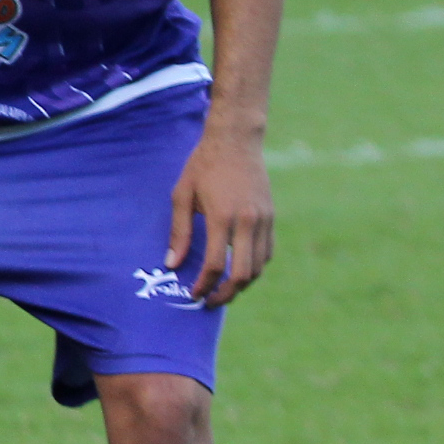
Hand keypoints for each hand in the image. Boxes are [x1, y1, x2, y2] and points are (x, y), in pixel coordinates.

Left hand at [167, 128, 272, 306]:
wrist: (236, 141)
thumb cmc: (202, 166)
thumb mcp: (182, 195)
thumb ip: (179, 232)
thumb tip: (172, 264)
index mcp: (223, 217)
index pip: (216, 264)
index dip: (204, 284)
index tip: (193, 294)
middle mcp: (248, 222)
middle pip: (244, 273)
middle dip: (226, 293)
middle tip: (209, 301)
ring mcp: (264, 220)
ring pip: (260, 266)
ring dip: (242, 283)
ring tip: (223, 289)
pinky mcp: (271, 217)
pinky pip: (267, 252)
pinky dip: (255, 267)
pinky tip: (239, 269)